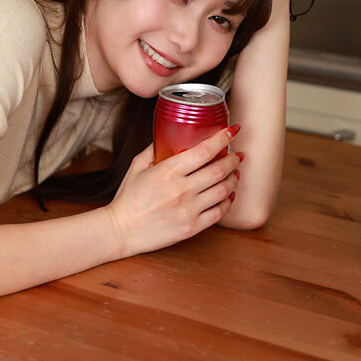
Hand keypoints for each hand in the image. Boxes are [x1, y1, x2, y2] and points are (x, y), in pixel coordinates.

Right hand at [104, 126, 242, 256]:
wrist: (122, 230)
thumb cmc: (128, 198)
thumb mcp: (137, 166)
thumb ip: (154, 149)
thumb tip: (168, 136)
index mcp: (168, 172)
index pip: (204, 151)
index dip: (223, 138)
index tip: (233, 131)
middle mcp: (181, 190)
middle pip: (219, 170)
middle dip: (233, 159)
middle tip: (238, 155)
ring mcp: (189, 210)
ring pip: (224, 190)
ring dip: (234, 179)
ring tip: (235, 173)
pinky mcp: (192, 227)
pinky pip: (219, 212)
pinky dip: (228, 201)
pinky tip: (229, 194)